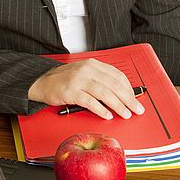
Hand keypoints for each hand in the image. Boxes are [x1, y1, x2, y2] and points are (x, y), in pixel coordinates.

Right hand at [27, 59, 144, 119]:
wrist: (42, 81)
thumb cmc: (65, 80)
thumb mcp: (84, 73)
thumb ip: (101, 80)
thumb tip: (121, 93)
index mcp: (93, 64)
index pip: (117, 75)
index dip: (129, 88)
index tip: (135, 98)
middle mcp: (87, 70)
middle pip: (113, 84)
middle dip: (128, 98)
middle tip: (137, 108)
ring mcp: (78, 80)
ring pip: (104, 93)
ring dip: (118, 105)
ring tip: (125, 113)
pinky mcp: (70, 91)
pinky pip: (89, 101)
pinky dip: (100, 109)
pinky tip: (107, 115)